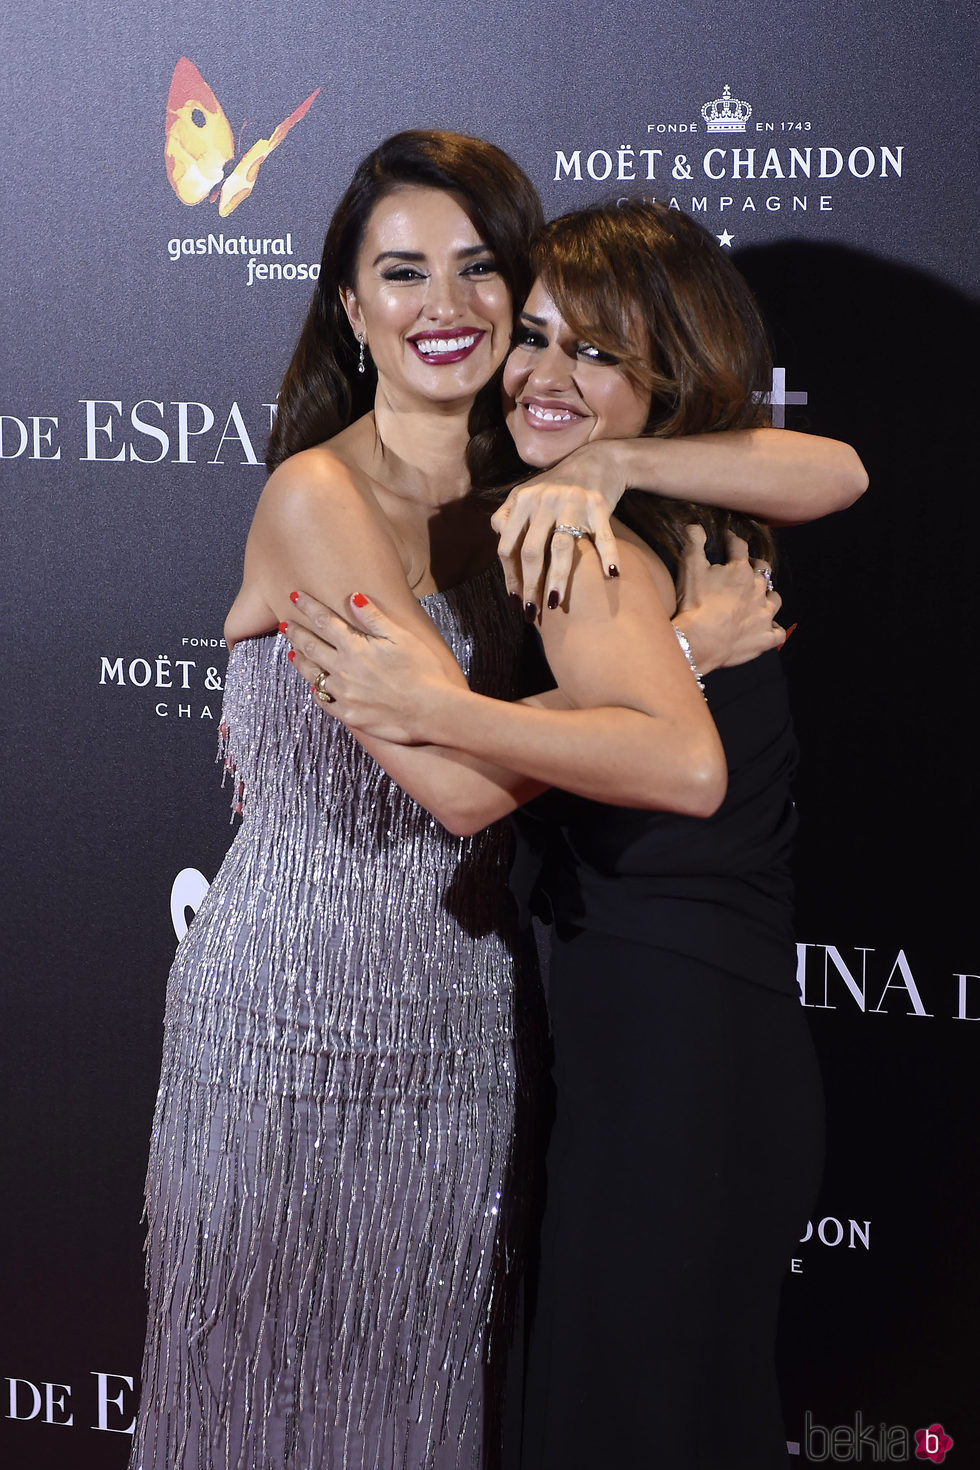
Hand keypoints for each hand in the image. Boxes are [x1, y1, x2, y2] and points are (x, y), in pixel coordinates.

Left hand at [284, 590, 465, 743]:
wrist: (431, 711)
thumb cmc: (423, 671)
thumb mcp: (401, 637)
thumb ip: (374, 617)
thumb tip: (353, 597)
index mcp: (355, 647)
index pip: (324, 621)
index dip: (308, 607)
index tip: (295, 596)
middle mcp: (343, 669)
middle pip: (312, 646)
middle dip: (296, 633)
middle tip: (284, 624)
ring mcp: (344, 694)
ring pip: (313, 674)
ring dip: (301, 662)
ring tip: (292, 654)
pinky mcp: (349, 715)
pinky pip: (325, 702)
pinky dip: (317, 692)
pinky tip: (314, 688)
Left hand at [491, 445, 620, 614]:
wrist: (597, 460)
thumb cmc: (557, 486)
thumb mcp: (527, 495)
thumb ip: (508, 518)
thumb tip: (501, 547)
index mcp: (522, 501)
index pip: (508, 546)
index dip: (510, 576)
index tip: (515, 599)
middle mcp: (544, 500)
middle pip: (532, 551)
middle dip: (530, 585)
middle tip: (531, 611)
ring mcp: (572, 502)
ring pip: (561, 547)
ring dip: (558, 579)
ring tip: (555, 604)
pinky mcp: (599, 504)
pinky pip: (602, 536)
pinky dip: (608, 556)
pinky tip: (611, 576)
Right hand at [673, 526, 784, 673]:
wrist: (699, 642)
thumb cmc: (694, 604)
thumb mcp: (690, 568)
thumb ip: (693, 543)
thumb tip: (695, 525)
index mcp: (741, 571)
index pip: (739, 547)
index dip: (732, 541)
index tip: (728, 539)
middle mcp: (758, 590)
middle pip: (763, 571)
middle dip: (754, 567)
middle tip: (744, 569)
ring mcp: (764, 615)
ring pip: (775, 599)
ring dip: (768, 596)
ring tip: (758, 598)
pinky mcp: (765, 638)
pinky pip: (777, 632)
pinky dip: (773, 629)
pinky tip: (766, 628)